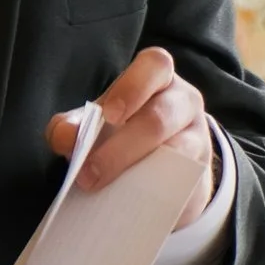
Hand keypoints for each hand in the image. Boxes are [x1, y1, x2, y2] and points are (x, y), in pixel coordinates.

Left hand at [49, 46, 212, 223]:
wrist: (159, 167)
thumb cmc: (122, 131)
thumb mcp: (97, 121)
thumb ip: (73, 126)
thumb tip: (64, 137)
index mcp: (157, 76)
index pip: (154, 66)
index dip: (132, 89)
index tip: (108, 115)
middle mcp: (183, 100)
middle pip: (159, 118)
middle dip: (120, 148)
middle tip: (88, 174)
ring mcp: (197, 135)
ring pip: (176, 150)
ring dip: (136, 172)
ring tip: (102, 189)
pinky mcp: (200, 170)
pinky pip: (182, 179)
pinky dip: (154, 189)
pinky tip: (128, 199)